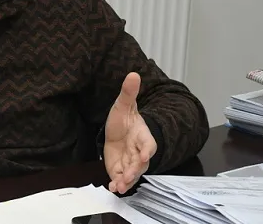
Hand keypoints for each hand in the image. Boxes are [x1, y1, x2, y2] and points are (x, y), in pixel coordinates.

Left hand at [103, 72, 156, 193]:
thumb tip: (133, 74)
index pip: (149, 145)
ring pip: (132, 173)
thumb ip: (128, 92)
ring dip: (127, 180)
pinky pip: (121, 177)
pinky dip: (118, 183)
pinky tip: (113, 188)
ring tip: (120, 186)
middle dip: (135, 170)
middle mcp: (139, 151)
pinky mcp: (120, 167)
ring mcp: (130, 161)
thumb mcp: (123, 104)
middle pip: (140, 163)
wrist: (117, 129)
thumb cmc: (124, 118)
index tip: (144, 156)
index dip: (147, 151)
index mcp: (143, 136)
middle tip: (128, 176)